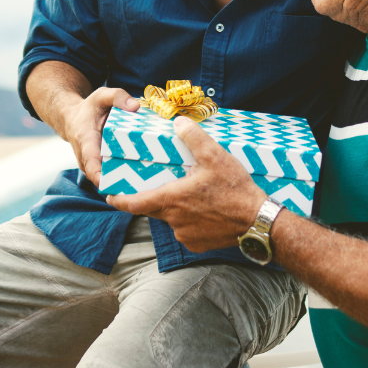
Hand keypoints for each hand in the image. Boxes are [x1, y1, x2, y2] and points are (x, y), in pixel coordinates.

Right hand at [64, 87, 139, 185]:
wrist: (74, 119)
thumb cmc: (89, 108)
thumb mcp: (102, 95)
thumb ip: (117, 96)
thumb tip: (135, 106)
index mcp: (86, 141)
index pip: (91, 164)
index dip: (101, 177)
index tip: (115, 185)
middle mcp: (87, 158)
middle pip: (103, 176)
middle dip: (121, 182)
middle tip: (144, 180)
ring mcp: (94, 165)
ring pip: (108, 178)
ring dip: (125, 180)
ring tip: (148, 179)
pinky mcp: (101, 166)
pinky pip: (112, 174)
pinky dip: (126, 174)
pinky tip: (144, 173)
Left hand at [107, 117, 266, 250]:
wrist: (258, 222)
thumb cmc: (235, 190)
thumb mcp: (214, 156)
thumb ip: (193, 137)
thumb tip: (178, 122)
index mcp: (172, 199)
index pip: (134, 203)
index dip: (120, 200)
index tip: (110, 196)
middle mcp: (174, 221)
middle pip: (153, 209)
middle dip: (153, 197)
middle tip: (161, 184)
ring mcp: (186, 235)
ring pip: (172, 219)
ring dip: (177, 208)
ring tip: (193, 194)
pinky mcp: (198, 245)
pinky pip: (186, 230)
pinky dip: (191, 220)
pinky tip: (206, 209)